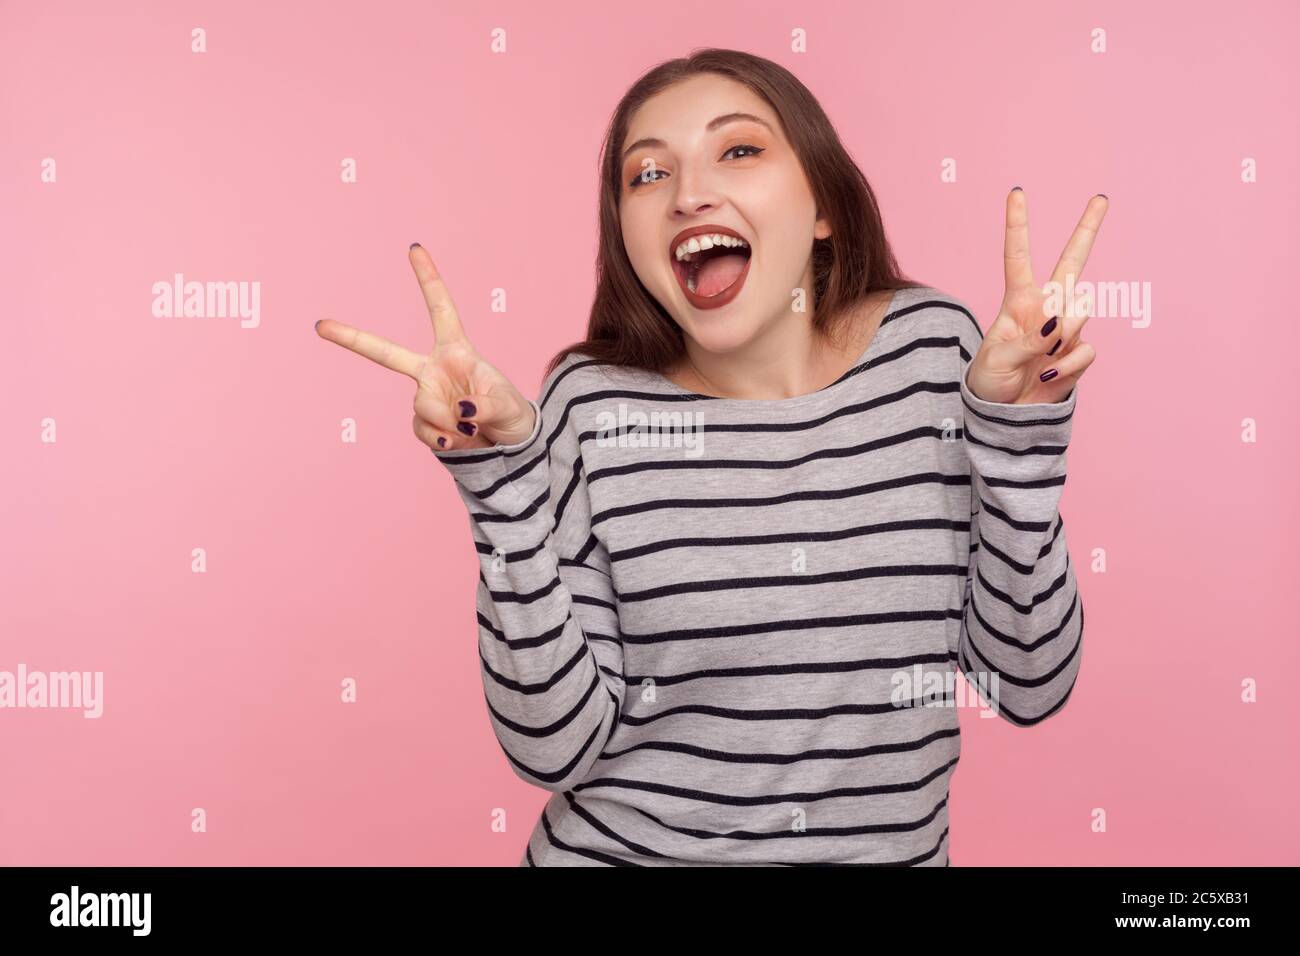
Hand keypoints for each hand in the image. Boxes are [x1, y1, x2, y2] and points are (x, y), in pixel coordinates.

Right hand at [315, 244, 535, 450]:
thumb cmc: (512, 413)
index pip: (440, 310)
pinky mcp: (424, 424)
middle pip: (386, 353)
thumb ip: (485, 405)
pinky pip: (423, 432)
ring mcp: (425, 397)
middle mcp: (433, 370)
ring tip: (473, 427)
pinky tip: (459, 440)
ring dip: (449, 422)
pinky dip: (442, 439)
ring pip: (422, 408)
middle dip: (352, 338)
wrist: (509, 444)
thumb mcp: (508, 405)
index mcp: (456, 351)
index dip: (428, 279)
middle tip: (320, 326)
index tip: (414, 249)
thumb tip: (460, 411)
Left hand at [966, 188, 1106, 404]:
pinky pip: (1085, 350)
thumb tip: (1059, 323)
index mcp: (1018, 301)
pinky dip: (1068, 365)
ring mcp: (1066, 329)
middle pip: (1072, 262)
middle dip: (1087, 229)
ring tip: (1041, 358)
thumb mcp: (998, 360)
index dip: (1018, 225)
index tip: (1017, 192)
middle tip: (1101, 198)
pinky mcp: (1079, 353)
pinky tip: (1050, 374)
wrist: (1006, 415)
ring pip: (1081, 312)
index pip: (1018, 257)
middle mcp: (1046, 308)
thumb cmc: (991, 382)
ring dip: (1063, 335)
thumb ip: (1029, 340)